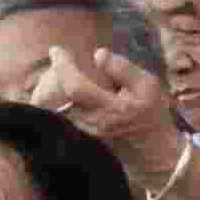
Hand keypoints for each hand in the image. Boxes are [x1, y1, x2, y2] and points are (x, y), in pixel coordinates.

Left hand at [17, 44, 189, 182]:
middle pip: (53, 99)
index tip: (56, 50)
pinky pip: (54, 117)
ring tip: (58, 73)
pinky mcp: (76, 138)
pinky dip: (51, 100)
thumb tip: (98, 54)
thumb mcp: (148, 87)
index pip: (75, 87)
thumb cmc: (150, 113)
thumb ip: (123, 69)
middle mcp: (90, 123)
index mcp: (109, 108)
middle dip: (50, 76)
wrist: (151, 149)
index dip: (62, 67)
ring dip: (47, 88)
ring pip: (50, 109)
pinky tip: (61, 90)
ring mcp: (80, 133)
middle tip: (57, 61)